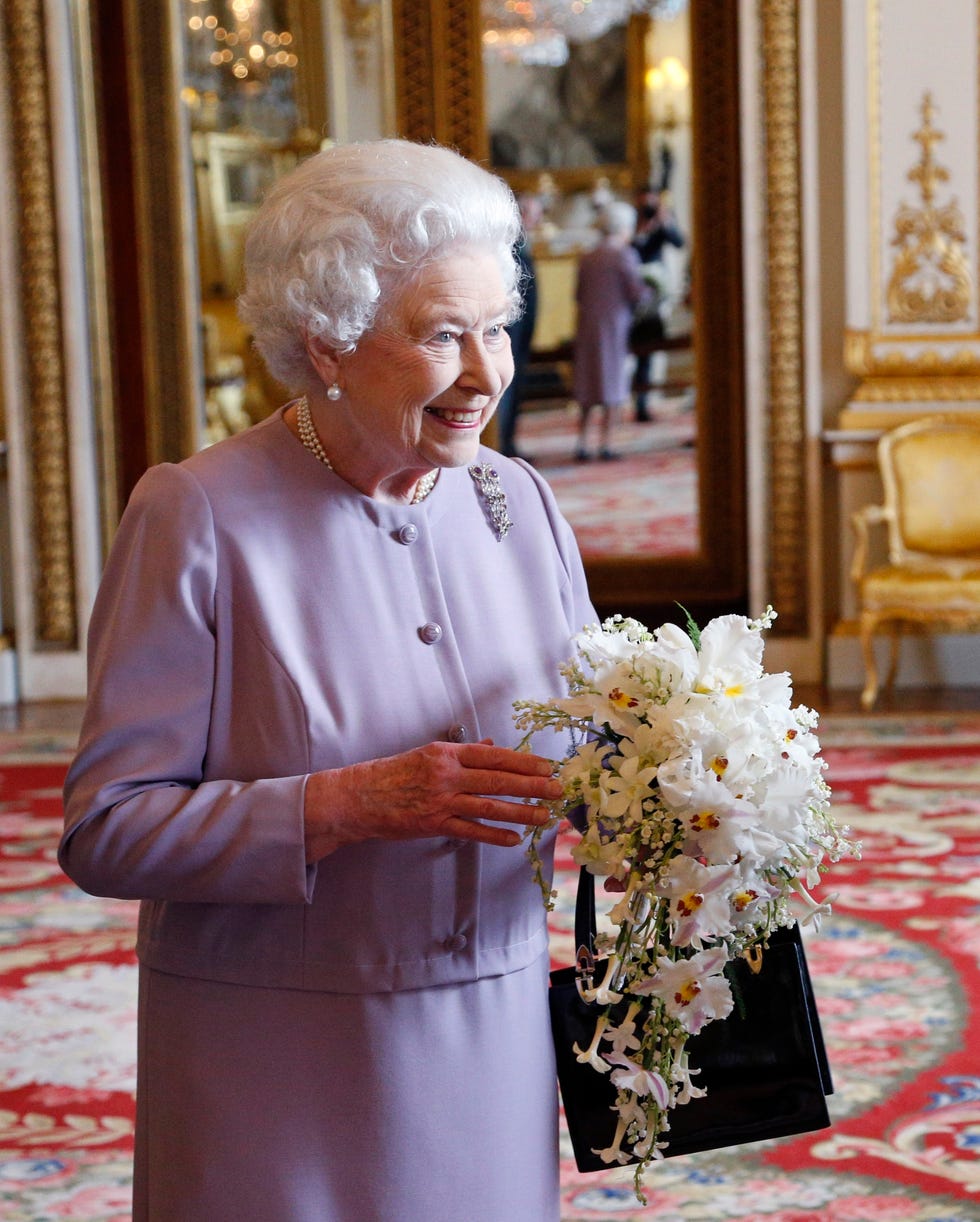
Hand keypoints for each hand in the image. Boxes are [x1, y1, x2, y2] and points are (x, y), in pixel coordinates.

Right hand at [304, 739, 561, 861]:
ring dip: (521, 812)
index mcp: (446, 752)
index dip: (522, 761)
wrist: (358, 797)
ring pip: (489, 806)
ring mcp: (441, 800)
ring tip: (544, 816)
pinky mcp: (433, 824)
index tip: (546, 766)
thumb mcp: (428, 755)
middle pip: (498, 779)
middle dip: (532, 785)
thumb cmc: (393, 774)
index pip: (493, 755)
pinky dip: (494, 835)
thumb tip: (492, 745)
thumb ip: (463, 753)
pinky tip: (514, 840)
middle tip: (558, 789)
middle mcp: (446, 774)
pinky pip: (470, 830)